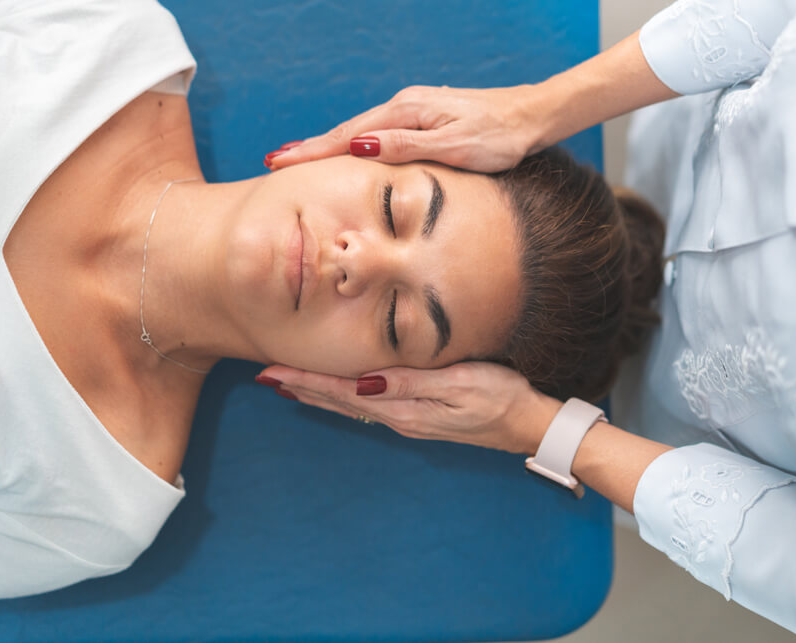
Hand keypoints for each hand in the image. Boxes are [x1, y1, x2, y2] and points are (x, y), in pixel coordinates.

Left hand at [256, 361, 563, 453]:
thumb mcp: (459, 384)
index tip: (271, 372)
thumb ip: (411, 383)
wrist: (531, 424)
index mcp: (404, 408)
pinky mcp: (421, 415)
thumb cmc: (501, 397)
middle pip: (338, 401)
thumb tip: (364, 383)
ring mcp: (410, 419)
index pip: (342, 392)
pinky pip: (369, 405)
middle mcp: (400, 417)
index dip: (305, 380)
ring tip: (288, 385)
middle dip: (301, 387)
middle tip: (264, 375)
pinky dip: (343, 396)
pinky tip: (337, 393)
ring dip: (318, 393)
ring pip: (350, 405)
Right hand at [265, 84, 549, 172]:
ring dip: (329, 146)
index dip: (313, 151)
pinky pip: (379, 134)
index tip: (280, 162)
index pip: (349, 136)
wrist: (533, 117)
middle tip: (275, 162)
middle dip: (311, 147)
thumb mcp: (454, 147)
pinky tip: (347, 153)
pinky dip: (355, 145)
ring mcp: (414, 110)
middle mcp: (405, 106)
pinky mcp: (424, 118)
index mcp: (407, 111)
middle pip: (349, 132)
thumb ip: (406, 147)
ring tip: (299, 159)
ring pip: (362, 133)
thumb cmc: (500, 137)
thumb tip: (359, 148)